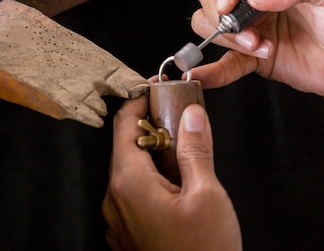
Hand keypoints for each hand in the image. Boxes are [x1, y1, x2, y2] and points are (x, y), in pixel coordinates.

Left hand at [102, 96, 241, 250]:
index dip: (141, 100)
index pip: (124, 124)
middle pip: (127, 146)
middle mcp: (116, 201)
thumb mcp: (207, 195)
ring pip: (132, 171)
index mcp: (130, 184)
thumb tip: (192, 116)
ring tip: (184, 150)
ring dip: (154, 154)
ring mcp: (120, 220)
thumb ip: (196, 150)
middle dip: (152, 126)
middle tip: (180, 116)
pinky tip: (177, 182)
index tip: (160, 89)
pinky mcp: (128, 234)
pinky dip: (152, 179)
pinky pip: (134, 195)